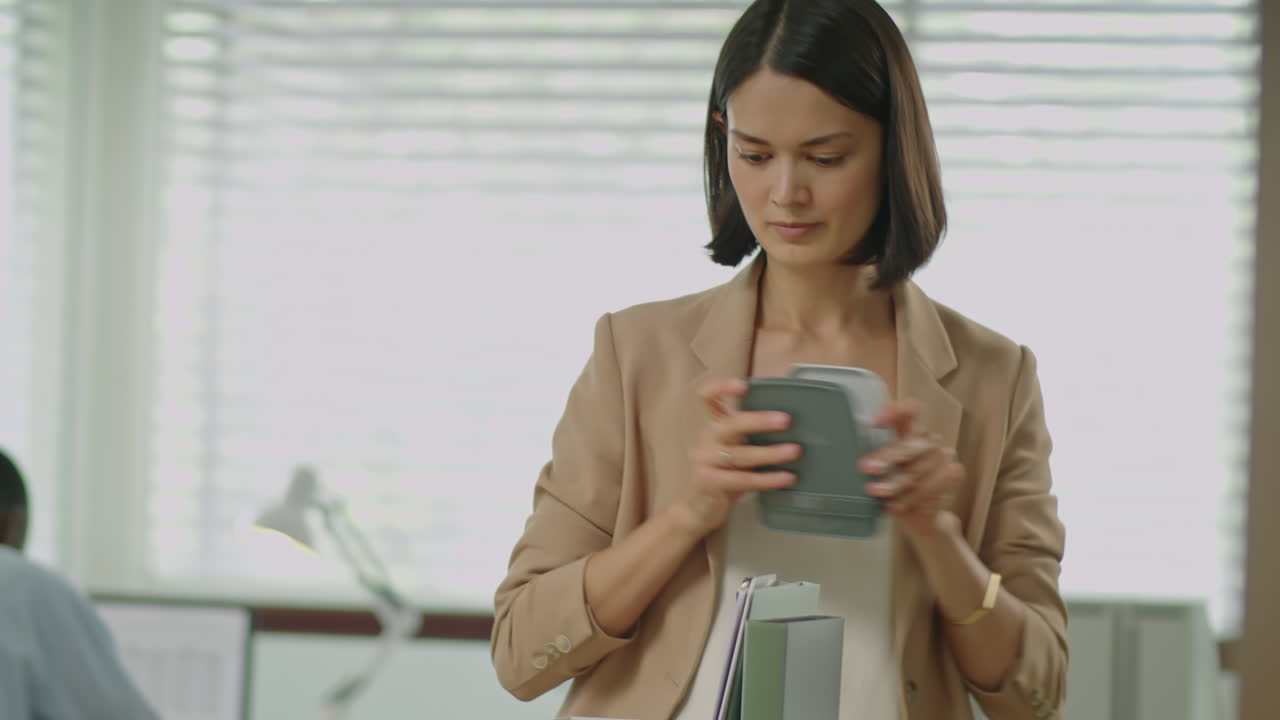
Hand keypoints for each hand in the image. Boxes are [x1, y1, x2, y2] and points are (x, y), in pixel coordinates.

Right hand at [673, 377, 800, 535]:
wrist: (699, 509)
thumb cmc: (725, 475)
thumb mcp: (736, 450)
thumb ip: (752, 437)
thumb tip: (795, 429)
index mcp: (713, 425)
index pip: (707, 397)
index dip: (722, 388)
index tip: (743, 385)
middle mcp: (706, 438)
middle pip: (730, 424)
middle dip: (759, 420)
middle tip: (786, 420)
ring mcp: (705, 460)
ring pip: (741, 454)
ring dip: (771, 453)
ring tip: (795, 451)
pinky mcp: (709, 482)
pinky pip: (742, 479)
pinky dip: (768, 479)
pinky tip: (786, 478)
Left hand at [860, 399, 963, 537]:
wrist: (922, 518)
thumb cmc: (895, 489)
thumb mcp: (881, 472)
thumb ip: (872, 459)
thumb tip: (839, 453)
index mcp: (911, 431)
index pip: (911, 410)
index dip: (895, 411)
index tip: (873, 422)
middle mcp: (929, 439)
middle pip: (911, 441)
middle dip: (888, 456)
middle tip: (867, 468)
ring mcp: (943, 455)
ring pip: (918, 467)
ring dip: (895, 482)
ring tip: (876, 492)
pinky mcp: (953, 474)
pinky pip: (930, 485)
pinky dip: (909, 498)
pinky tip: (894, 506)